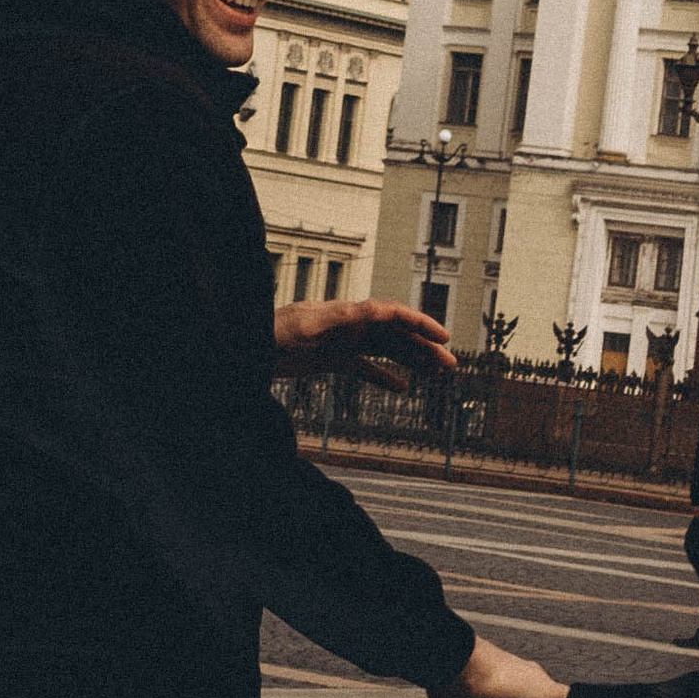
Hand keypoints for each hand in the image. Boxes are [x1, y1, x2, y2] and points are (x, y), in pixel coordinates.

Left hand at [272, 297, 452, 391]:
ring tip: (437, 374)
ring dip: (413, 360)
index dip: (420, 324)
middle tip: (450, 365)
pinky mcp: (333, 360)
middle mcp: (350, 325)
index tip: (444, 337)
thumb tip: (374, 309)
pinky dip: (385, 377)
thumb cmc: (272, 331)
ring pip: (387, 351)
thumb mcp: (306, 325)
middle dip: (425, 347)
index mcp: (348, 314)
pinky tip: (403, 388)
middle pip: (396, 335)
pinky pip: (366, 369)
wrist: (248, 347)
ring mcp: (343, 343)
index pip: (393, 314)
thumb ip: (339, 318)